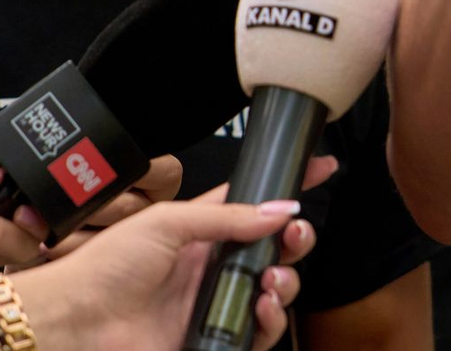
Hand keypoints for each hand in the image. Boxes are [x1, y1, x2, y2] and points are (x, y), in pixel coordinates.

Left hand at [14, 155, 335, 350]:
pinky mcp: (214, 339)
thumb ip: (229, 216)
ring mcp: (216, 303)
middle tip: (296, 233)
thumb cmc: (108, 265)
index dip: (291, 185)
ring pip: (276, 289)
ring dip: (287, 280)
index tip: (323, 167)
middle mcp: (215, 265)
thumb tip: (280, 209)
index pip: (257, 201)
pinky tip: (263, 306)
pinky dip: (270, 320)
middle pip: (276, 247)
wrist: (77, 321)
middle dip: (297, 237)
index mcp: (204, 230)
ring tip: (273, 280)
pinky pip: (260, 332)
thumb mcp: (170, 222)